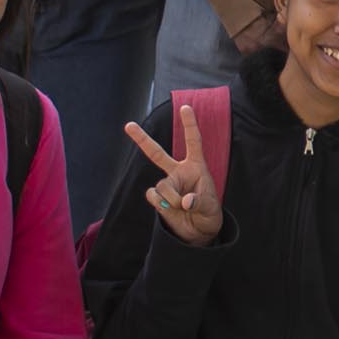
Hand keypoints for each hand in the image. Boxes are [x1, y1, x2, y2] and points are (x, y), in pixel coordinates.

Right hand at [125, 100, 226, 243]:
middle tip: (128, 125)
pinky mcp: (157, 198)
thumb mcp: (211, 208)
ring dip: (172, 199)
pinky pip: (153, 196)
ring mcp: (166, 184)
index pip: (193, 142)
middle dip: (141, 139)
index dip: (189, 125)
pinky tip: (169, 209)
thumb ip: (200, 202)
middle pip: (157, 153)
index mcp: (196, 167)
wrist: (198, 232)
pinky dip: (162, 204)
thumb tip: (184, 201)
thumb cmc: (208, 214)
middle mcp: (178, 172)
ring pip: (162, 185)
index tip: (185, 106)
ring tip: (183, 208)